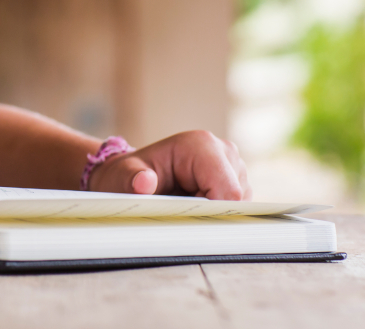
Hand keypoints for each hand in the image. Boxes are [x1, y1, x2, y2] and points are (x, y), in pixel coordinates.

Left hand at [86, 130, 250, 200]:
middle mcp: (223, 151)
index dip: (213, 211)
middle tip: (181, 212)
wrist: (134, 174)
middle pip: (237, 198)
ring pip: (239, 204)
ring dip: (215, 213)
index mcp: (201, 145)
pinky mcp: (235, 179)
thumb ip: (133, 179)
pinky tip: (195, 206)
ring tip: (184, 205)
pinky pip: (238, 206)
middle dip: (213, 212)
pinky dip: (218, 212)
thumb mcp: (124, 177)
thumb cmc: (131, 175)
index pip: (228, 190)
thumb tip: (143, 182)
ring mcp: (232, 165)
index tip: (189, 219)